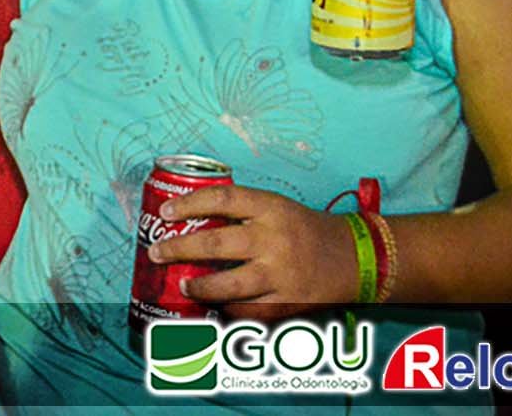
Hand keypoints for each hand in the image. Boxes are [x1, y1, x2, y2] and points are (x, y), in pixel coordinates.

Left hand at [148, 184, 355, 321]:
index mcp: (270, 209)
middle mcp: (274, 240)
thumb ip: (240, 213)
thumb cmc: (304, 230)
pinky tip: (214, 308)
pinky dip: (228, 311)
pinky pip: (249, 312)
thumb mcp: (276, 207)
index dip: (189, 204)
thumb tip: (189, 223)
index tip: (165, 213)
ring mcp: (281, 274)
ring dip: (200, 287)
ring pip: (230, 285)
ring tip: (183, 286)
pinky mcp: (288, 303)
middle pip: (216, 244)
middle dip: (179, 249)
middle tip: (156, 252)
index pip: (222, 199)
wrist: (354, 258)